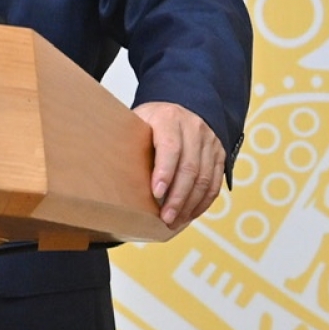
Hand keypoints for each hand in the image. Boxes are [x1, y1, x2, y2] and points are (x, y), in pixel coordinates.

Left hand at [132, 101, 224, 231]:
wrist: (179, 108)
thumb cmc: (151, 122)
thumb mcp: (137, 122)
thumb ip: (129, 141)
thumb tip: (109, 170)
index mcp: (168, 118)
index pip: (170, 147)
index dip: (164, 172)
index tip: (156, 193)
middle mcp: (193, 128)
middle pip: (190, 167)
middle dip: (177, 197)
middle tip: (165, 217)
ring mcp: (209, 141)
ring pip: (204, 178)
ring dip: (190, 204)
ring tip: (174, 221)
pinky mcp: (219, 154)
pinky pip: (214, 183)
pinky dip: (203, 202)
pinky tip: (189, 214)